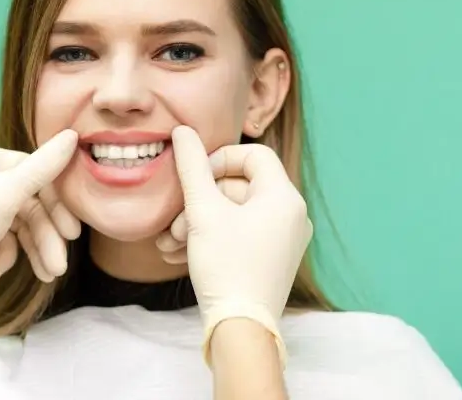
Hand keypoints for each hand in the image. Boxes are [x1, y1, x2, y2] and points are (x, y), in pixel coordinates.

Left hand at [0, 130, 77, 315]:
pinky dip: (4, 255)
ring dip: (32, 250)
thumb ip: (43, 167)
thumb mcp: (6, 194)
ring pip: (18, 224)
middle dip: (45, 237)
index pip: (37, 175)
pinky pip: (1, 238)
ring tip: (45, 277)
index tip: (72, 234)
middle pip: (29, 204)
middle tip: (58, 267)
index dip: (57, 206)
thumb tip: (74, 134)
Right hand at [171, 126, 312, 367]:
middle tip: (173, 222)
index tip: (193, 176)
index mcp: (284, 197)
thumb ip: (192, 167)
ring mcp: (284, 239)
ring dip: (198, 223)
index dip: (219, 158)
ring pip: (235, 213)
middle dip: (200, 201)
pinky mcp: (272, 259)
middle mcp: (292, 215)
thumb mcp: (203, 212)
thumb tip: (182, 131)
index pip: (253, 154)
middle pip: (240, 187)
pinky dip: (212, 238)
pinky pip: (241, 234)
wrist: (242, 330)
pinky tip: (179, 254)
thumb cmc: (226, 267)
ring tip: (169, 244)